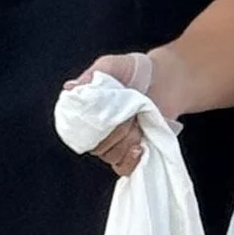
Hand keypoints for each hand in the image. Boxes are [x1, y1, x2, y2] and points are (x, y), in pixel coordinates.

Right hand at [79, 49, 160, 177]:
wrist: (163, 78)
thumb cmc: (133, 71)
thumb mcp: (109, 66)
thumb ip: (89, 77)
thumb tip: (70, 88)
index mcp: (86, 112)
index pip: (77, 132)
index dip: (91, 127)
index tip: (105, 117)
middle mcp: (97, 131)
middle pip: (96, 146)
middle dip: (115, 132)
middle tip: (129, 115)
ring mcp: (115, 143)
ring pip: (110, 156)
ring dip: (126, 142)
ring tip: (138, 125)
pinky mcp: (132, 153)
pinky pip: (123, 168)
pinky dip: (130, 161)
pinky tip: (139, 147)